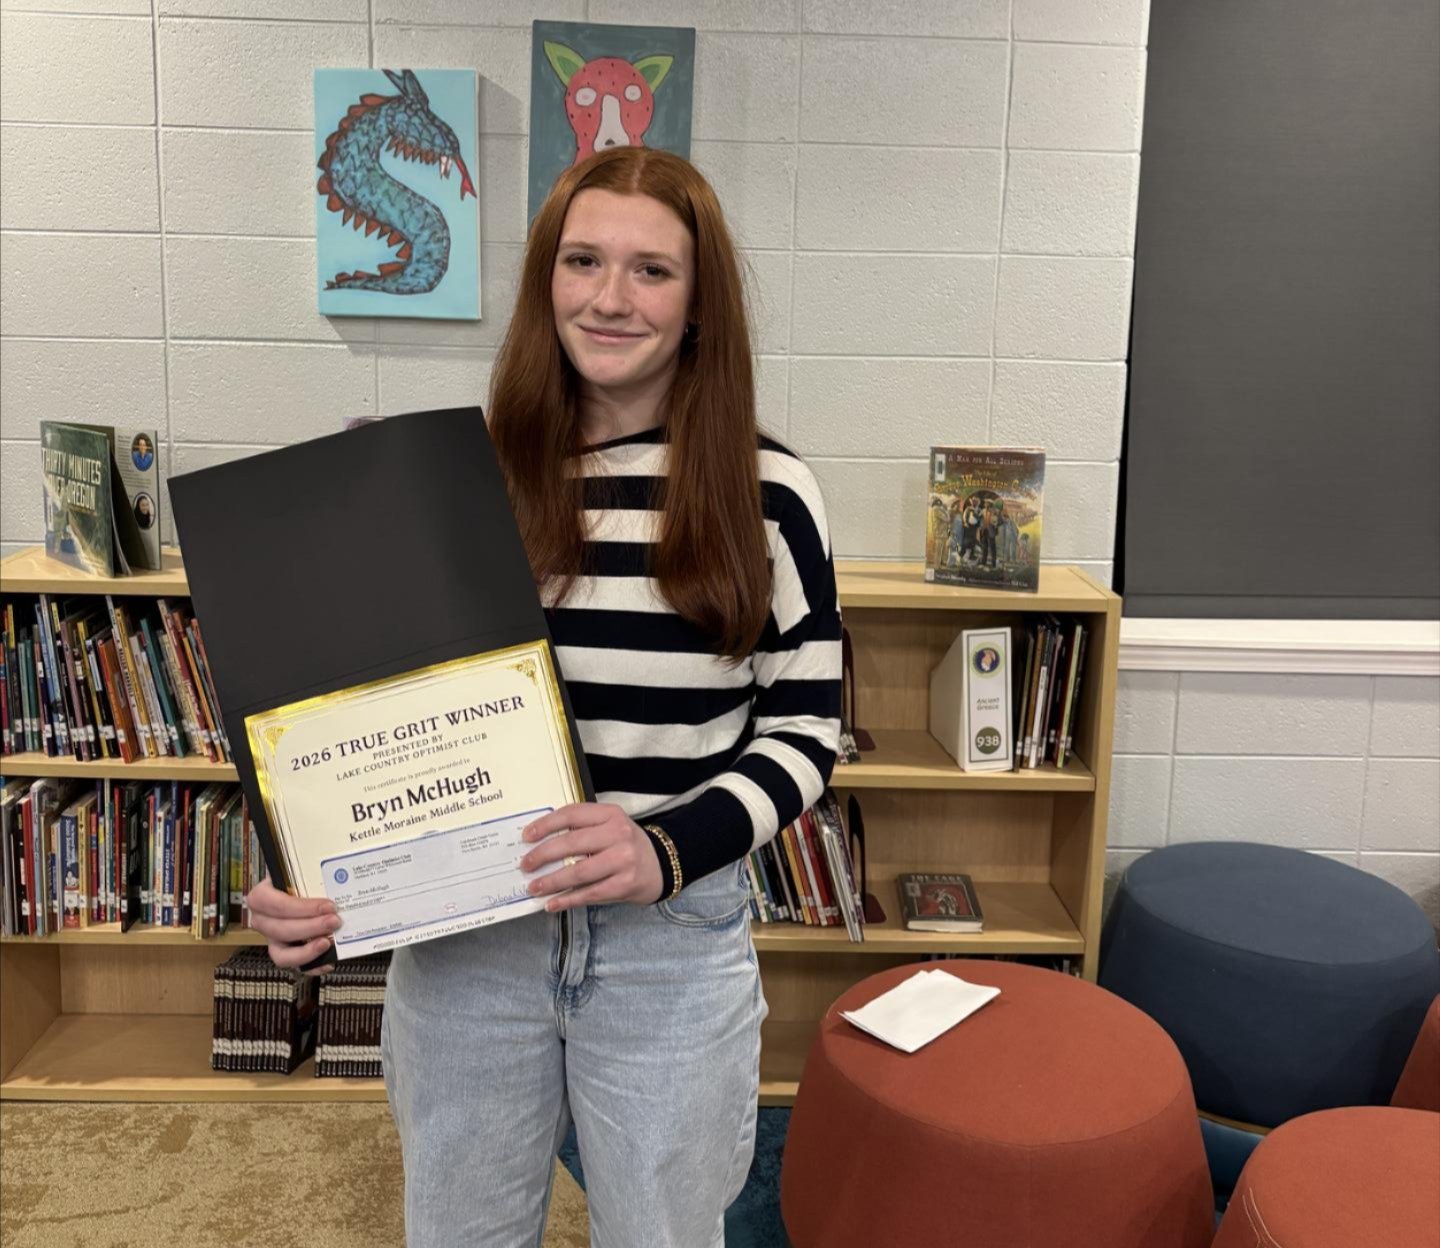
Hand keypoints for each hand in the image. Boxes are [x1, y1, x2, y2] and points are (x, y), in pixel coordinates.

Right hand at [244, 876, 340, 974]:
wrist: (291, 887)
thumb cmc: (296, 877)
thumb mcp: (296, 868)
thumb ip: (307, 868)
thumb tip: (337, 866)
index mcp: (260, 896)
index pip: (275, 904)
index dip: (302, 908)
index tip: (328, 905)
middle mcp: (261, 920)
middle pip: (280, 930)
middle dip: (310, 927)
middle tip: (335, 921)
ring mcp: (271, 939)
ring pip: (281, 954)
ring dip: (307, 951)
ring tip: (328, 943)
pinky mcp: (283, 952)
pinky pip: (293, 966)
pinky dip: (311, 966)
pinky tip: (329, 961)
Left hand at [519, 803, 664, 911]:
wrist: (661, 865)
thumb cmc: (625, 844)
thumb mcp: (610, 826)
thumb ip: (582, 829)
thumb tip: (540, 843)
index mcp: (611, 814)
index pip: (572, 814)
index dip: (546, 825)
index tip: (527, 836)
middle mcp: (619, 834)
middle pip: (572, 843)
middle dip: (543, 855)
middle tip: (525, 865)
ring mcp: (623, 860)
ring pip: (579, 871)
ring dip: (551, 881)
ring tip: (534, 887)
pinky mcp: (625, 884)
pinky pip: (589, 893)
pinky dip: (567, 899)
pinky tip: (552, 903)